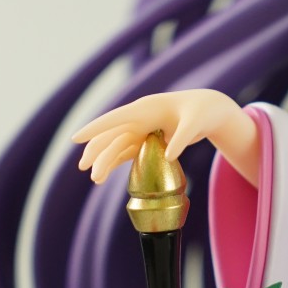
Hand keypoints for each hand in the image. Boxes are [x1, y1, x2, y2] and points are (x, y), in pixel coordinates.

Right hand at [70, 89, 260, 184]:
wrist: (210, 110)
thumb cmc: (202, 111)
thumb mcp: (195, 123)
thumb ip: (182, 138)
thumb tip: (170, 157)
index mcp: (146, 108)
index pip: (116, 118)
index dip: (95, 128)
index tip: (76, 137)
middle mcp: (140, 118)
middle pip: (111, 135)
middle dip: (96, 151)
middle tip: (85, 169)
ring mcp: (142, 129)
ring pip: (116, 145)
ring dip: (104, 160)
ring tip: (95, 179)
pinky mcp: (147, 139)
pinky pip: (126, 152)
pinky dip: (115, 162)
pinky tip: (105, 174)